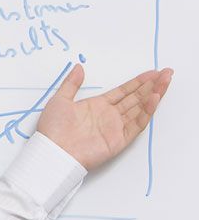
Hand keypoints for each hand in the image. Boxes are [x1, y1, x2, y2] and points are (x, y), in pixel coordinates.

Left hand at [36, 63, 172, 169]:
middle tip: (167, 73)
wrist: (52, 151)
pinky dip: (146, 112)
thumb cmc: (53, 128)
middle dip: (151, 86)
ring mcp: (115, 127)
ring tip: (165, 82)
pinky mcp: (119, 140)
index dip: (137, 82)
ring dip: (154, 95)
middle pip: (136, 98)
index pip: (123, 92)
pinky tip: (154, 99)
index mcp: (97, 106)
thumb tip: (79, 67)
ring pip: (140, 108)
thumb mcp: (60, 99)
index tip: (152, 72)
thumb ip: (71, 83)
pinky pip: (136, 124)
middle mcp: (109, 115)